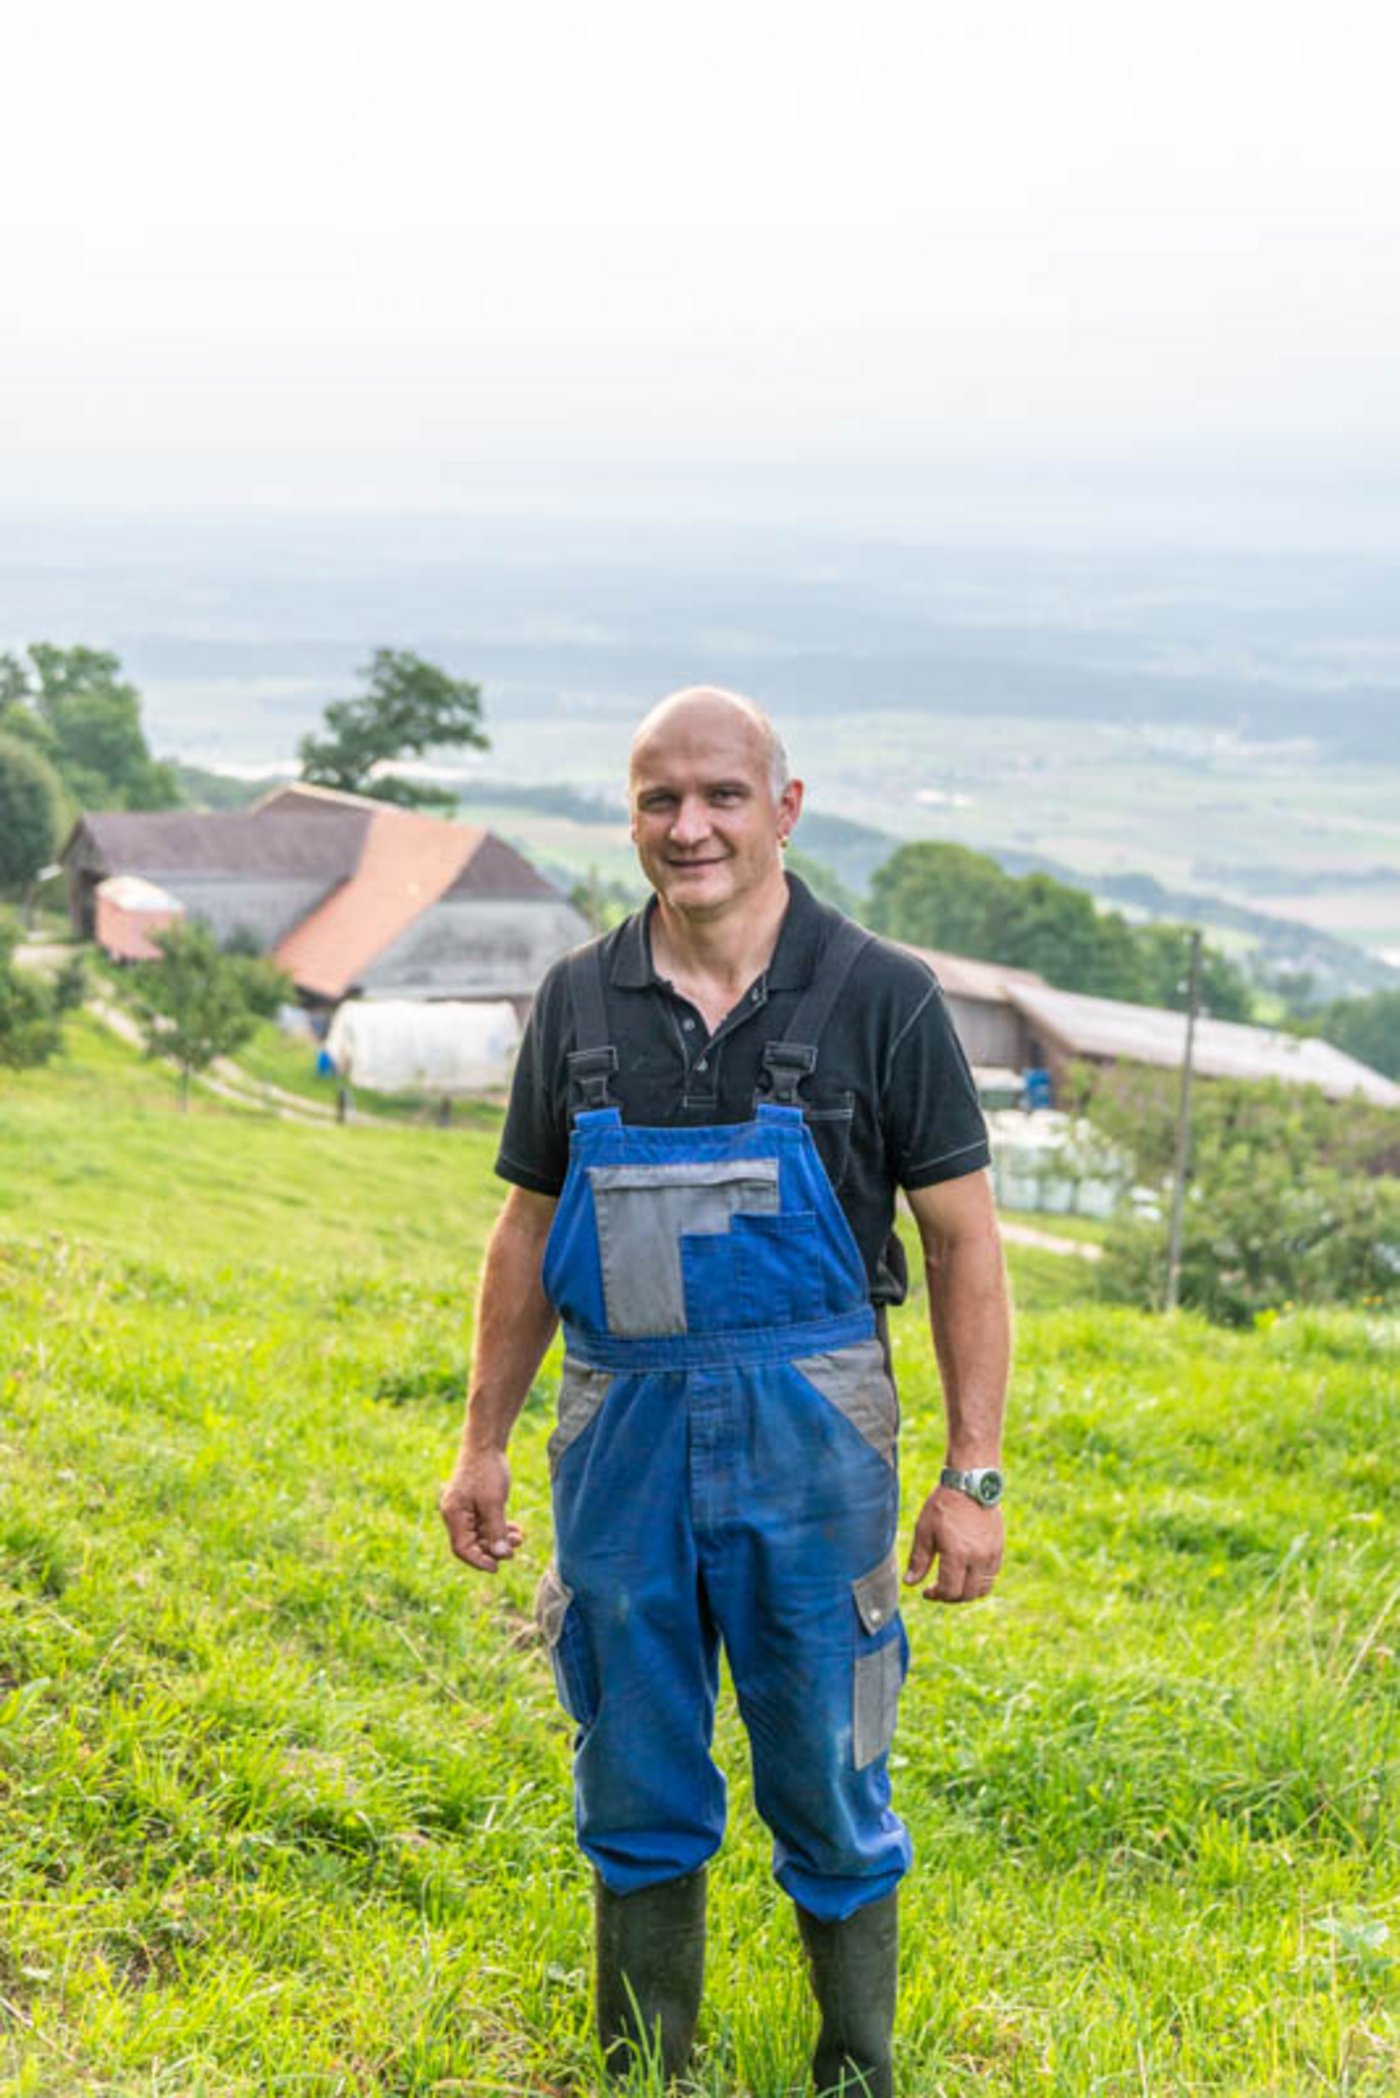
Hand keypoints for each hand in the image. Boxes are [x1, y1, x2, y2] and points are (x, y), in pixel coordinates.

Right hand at [439, 1447, 523, 1573]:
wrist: (486, 1443)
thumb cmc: (486, 1470)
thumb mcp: (493, 1502)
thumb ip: (496, 1530)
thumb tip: (501, 1555)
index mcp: (453, 1515)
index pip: (462, 1549)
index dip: (479, 1561)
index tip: (496, 1568)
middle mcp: (455, 1515)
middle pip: (472, 1544)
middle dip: (493, 1550)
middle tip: (515, 1551)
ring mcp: (464, 1510)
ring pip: (481, 1535)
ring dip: (499, 1539)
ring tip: (519, 1539)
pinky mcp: (474, 1504)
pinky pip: (485, 1524)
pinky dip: (499, 1529)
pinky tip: (515, 1530)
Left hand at [903, 1483, 1002, 1603]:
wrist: (970, 1484)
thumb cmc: (943, 1506)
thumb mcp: (924, 1531)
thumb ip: (918, 1560)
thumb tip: (910, 1583)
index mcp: (956, 1554)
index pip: (949, 1591)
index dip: (936, 1595)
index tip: (926, 1591)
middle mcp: (977, 1558)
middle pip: (966, 1594)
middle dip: (950, 1597)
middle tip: (938, 1590)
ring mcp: (990, 1554)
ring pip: (982, 1589)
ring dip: (966, 1592)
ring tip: (953, 1584)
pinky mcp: (998, 1549)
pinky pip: (992, 1576)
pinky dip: (979, 1581)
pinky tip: (966, 1572)